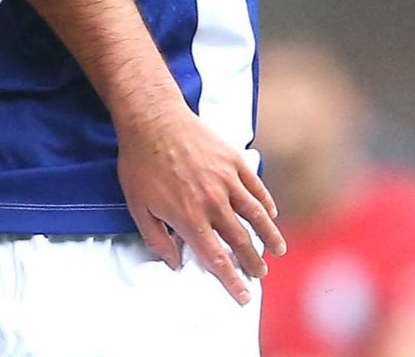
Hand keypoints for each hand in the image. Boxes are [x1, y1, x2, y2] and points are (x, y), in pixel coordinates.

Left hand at [116, 98, 284, 304]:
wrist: (152, 119)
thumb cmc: (140, 162)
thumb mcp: (137, 205)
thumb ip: (156, 238)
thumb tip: (174, 262)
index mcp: (189, 218)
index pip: (217, 259)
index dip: (232, 281)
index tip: (244, 296)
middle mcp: (213, 202)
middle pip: (241, 241)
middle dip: (253, 262)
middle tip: (260, 274)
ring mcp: (226, 180)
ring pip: (256, 216)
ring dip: (270, 236)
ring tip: (277, 251)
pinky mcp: (233, 160)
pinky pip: (256, 187)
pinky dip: (266, 203)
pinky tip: (271, 214)